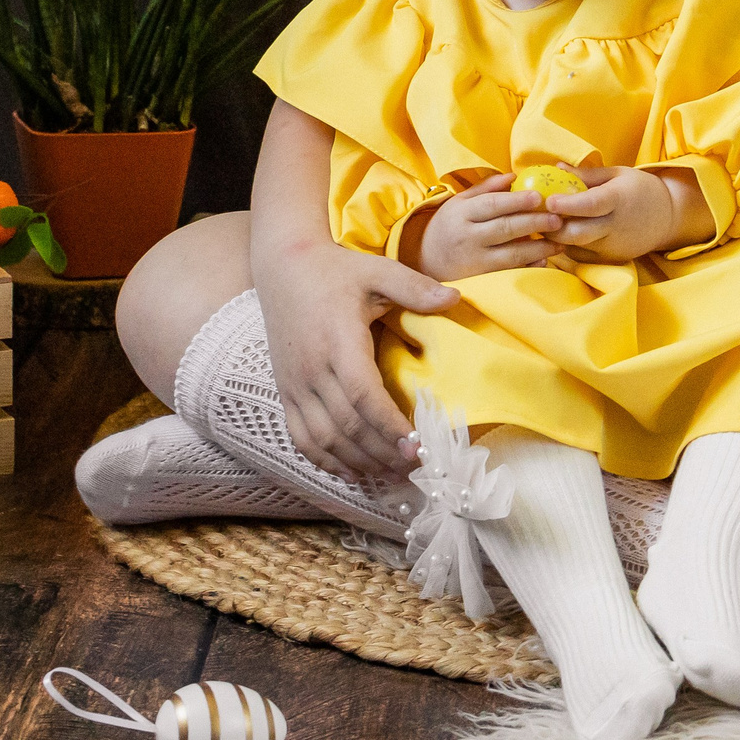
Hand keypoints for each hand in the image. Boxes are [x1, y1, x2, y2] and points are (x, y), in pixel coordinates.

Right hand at [252, 233, 458, 479]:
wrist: (283, 265)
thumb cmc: (336, 270)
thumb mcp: (377, 270)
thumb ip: (414, 287)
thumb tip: (456, 298)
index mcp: (338, 340)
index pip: (363, 396)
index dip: (389, 426)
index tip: (417, 446)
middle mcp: (312, 368)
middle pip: (347, 425)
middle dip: (382, 453)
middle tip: (415, 468)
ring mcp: (294, 384)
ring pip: (323, 439)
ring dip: (357, 463)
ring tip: (391, 474)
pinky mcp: (285, 391)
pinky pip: (301, 437)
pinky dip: (325, 460)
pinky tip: (352, 471)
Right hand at [399, 175, 562, 280]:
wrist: (423, 261)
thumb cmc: (448, 226)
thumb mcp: (459, 203)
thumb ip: (485, 188)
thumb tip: (514, 175)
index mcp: (462, 213)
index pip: (492, 205)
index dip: (516, 200)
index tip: (539, 196)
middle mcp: (467, 237)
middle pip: (505, 228)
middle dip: (534, 223)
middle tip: (558, 219)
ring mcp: (474, 262)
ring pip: (511, 255)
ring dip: (538, 248)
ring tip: (560, 241)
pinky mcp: (480, 280)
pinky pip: (508, 274)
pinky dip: (528, 268)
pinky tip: (544, 261)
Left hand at [541, 165, 708, 261]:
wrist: (668, 218)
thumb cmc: (639, 190)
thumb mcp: (617, 174)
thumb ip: (586, 174)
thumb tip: (555, 167)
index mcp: (619, 199)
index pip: (591, 205)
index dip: (568, 205)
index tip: (549, 200)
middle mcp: (616, 226)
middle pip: (578, 233)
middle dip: (553, 227)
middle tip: (536, 215)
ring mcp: (614, 247)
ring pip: (576, 247)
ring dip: (557, 238)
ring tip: (543, 224)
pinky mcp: (611, 259)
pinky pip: (582, 255)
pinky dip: (568, 246)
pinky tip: (561, 234)